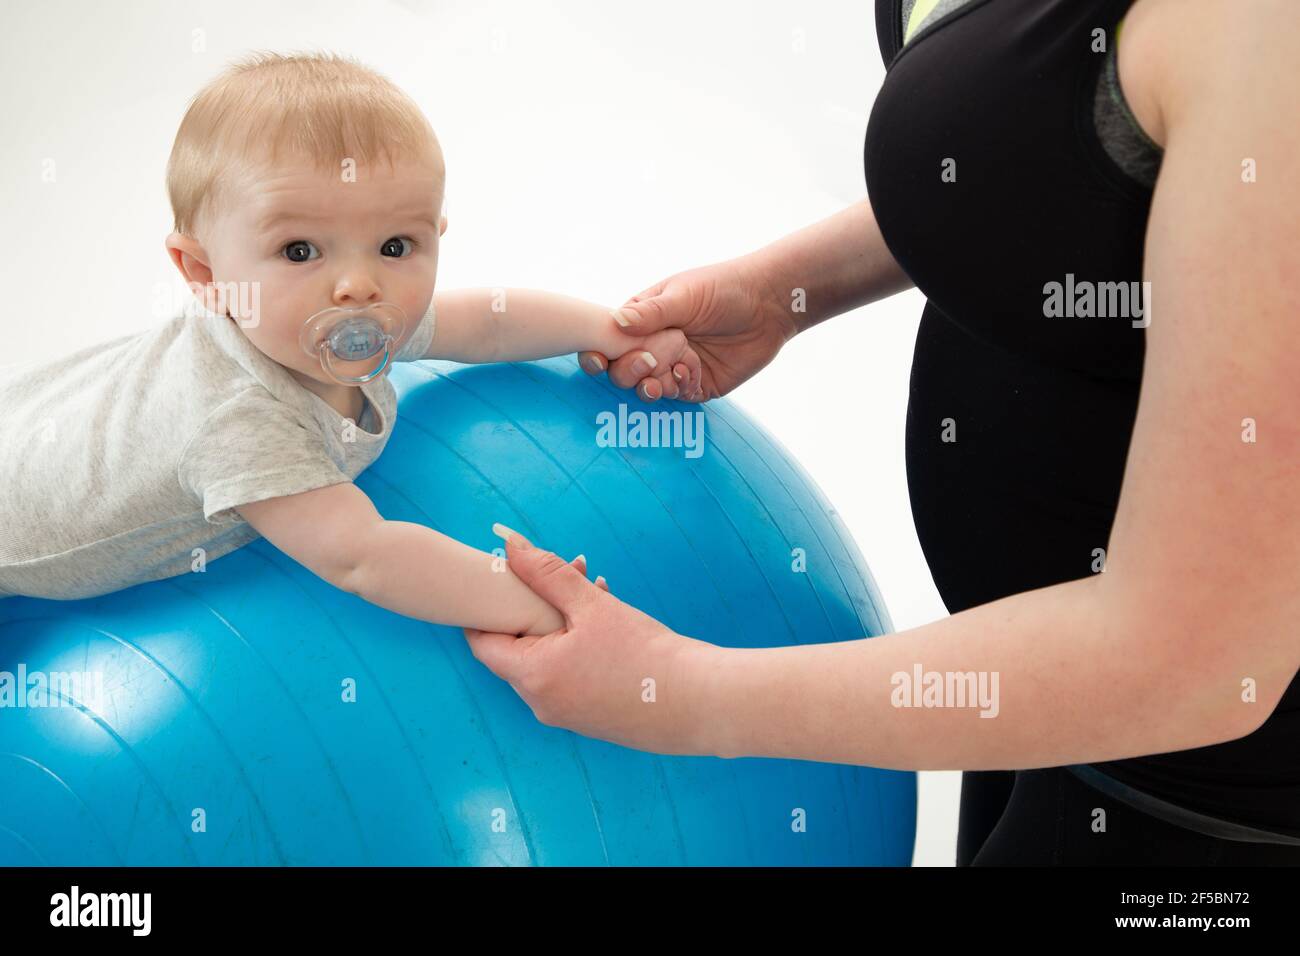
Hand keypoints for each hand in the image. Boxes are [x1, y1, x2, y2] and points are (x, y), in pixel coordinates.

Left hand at [465, 528, 721, 755]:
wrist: (699, 702)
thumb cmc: (645, 655)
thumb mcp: (592, 606)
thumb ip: (547, 573)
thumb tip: (509, 545)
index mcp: (532, 677)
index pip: (482, 643)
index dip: (485, 610)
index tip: (498, 582)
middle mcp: (541, 703)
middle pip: (517, 649)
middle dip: (535, 607)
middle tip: (564, 573)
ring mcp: (566, 714)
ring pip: (547, 660)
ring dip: (562, 623)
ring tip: (596, 588)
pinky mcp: (590, 718)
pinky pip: (569, 676)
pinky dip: (578, 647)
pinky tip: (609, 619)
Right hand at [579, 256, 796, 402]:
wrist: (770, 305)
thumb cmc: (725, 288)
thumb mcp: (685, 295)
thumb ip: (652, 312)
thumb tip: (616, 321)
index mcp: (642, 319)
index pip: (607, 340)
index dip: (597, 353)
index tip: (597, 360)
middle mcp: (654, 345)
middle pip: (621, 370)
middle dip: (628, 371)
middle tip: (648, 362)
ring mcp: (673, 366)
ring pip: (646, 388)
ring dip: (649, 386)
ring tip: (662, 378)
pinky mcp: (696, 385)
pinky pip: (676, 396)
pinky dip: (678, 388)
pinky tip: (689, 373)